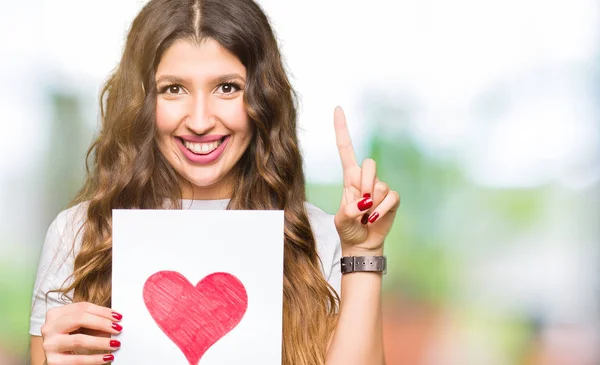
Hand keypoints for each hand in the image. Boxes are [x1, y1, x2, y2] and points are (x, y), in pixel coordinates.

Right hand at [40, 302, 121, 363]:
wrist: (56, 358)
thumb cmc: (68, 338)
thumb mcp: (78, 326)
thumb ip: (92, 322)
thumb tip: (114, 323)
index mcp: (56, 314)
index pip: (83, 307)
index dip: (103, 311)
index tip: (118, 317)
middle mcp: (49, 327)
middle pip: (80, 319)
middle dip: (102, 323)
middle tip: (118, 329)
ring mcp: (50, 344)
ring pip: (79, 340)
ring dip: (101, 342)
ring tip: (115, 344)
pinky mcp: (53, 361)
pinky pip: (77, 360)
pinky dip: (94, 359)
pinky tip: (106, 357)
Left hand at [332, 106, 400, 254]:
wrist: (361, 243)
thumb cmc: (348, 229)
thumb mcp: (341, 220)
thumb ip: (348, 210)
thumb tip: (365, 202)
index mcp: (349, 177)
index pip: (346, 148)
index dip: (342, 129)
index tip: (338, 108)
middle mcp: (365, 179)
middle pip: (370, 164)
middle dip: (365, 183)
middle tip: (360, 204)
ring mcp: (380, 188)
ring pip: (380, 184)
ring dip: (372, 203)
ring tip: (365, 215)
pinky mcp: (392, 198)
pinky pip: (390, 197)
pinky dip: (382, 210)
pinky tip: (375, 219)